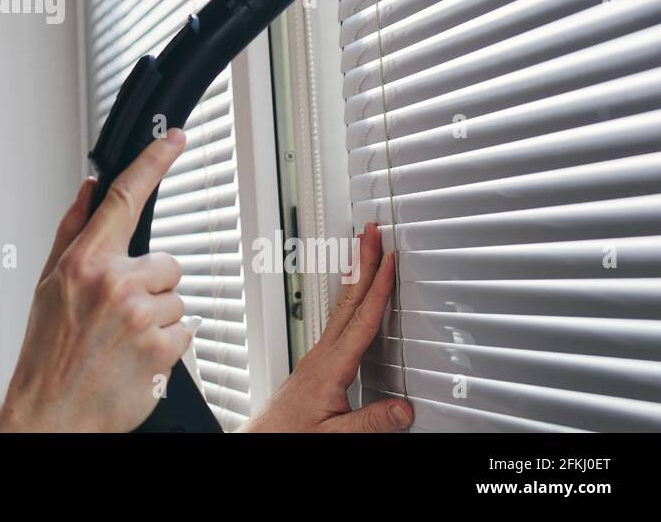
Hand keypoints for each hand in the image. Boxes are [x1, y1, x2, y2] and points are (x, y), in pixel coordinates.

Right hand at [0, 129, 194, 431]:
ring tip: (123, 342)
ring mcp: (141, 316)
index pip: (125, 197)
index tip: (172, 137)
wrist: (51, 414)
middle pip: (166, 262)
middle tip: (119, 315)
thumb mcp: (48, 285)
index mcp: (84, 261)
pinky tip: (137, 359)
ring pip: (177, 300)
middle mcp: (114, 282)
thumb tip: (89, 190)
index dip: (153, 161)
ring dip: (159, 320)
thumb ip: (72, 231)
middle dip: (151, 286)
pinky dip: (168, 348)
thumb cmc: (47, 353)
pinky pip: (186, 333)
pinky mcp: (163, 349)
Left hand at [238, 221, 413, 431]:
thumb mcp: (336, 434)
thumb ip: (370, 422)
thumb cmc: (293, 435)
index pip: (361, 319)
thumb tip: (404, 408)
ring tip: (365, 250)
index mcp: (331, 367)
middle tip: (372, 232)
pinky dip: (350, 298)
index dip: (378, 288)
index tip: (389, 261)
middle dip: (363, 262)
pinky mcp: (316, 362)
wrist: (266, 439)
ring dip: (356, 275)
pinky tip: (354, 295)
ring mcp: (318, 356)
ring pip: (342, 306)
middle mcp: (322, 354)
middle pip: (349, 299)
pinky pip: (338, 321)